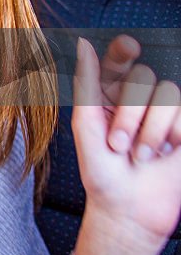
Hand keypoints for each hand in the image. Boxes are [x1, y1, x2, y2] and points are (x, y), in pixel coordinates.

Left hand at [71, 35, 180, 254]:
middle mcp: (138, 100)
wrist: (127, 210)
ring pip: (167, 92)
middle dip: (127, 112)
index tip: (128, 46)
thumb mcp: (85, 126)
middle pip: (143, 77)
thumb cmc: (100, 171)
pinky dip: (171, 134)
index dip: (124, 49)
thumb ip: (86, 84)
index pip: (119, 61)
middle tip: (117, 144)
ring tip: (138, 155)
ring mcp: (165, 115)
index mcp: (108, 95)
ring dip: (149, 129)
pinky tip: (162, 155)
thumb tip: (84, 43)